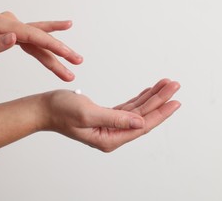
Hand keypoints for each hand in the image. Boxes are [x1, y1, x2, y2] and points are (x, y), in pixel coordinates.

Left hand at [0, 11, 82, 80]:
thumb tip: (14, 38)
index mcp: (0, 25)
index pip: (31, 34)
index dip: (51, 44)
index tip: (66, 54)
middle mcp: (10, 23)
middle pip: (41, 36)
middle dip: (61, 50)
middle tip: (78, 60)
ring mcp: (13, 28)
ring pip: (40, 40)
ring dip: (58, 51)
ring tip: (76, 59)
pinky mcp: (14, 34)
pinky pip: (35, 40)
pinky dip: (49, 44)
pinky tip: (63, 36)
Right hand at [41, 78, 180, 151]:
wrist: (45, 107)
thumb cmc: (61, 111)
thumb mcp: (88, 114)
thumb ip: (116, 118)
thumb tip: (141, 122)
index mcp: (110, 138)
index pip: (142, 125)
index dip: (161, 113)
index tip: (176, 101)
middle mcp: (113, 134)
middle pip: (143, 116)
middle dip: (160, 101)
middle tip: (174, 86)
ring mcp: (111, 125)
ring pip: (138, 110)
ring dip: (152, 97)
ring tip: (166, 84)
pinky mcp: (107, 116)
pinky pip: (129, 107)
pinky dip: (140, 98)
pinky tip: (149, 91)